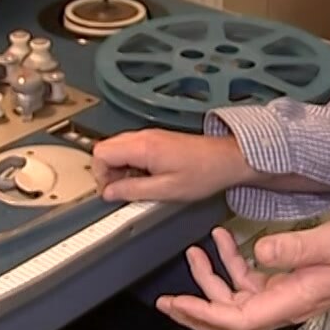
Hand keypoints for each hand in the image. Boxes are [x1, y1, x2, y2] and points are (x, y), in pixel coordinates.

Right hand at [91, 128, 258, 202]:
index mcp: (142, 147)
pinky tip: (147, 177)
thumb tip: (109, 193)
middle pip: (106, 148)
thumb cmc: (204, 173)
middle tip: (122, 190)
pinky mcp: (158, 139)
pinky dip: (132, 163)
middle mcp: (143, 136)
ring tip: (137, 185)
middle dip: (108, 171)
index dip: (100, 175)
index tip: (112, 191)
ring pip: (118, 148)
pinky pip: (132, 148)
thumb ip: (133, 190)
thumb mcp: (166, 190)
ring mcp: (150, 136)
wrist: (228, 160)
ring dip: (120, 168)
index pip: (100, 153)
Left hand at [157, 218, 329, 329]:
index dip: (202, 316)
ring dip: (212, 282)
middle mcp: (285, 306)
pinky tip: (227, 244)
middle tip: (166, 299)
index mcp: (291, 301)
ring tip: (196, 252)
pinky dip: (234, 267)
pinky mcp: (291, 285)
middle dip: (196, 311)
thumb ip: (296, 247)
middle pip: (230, 322)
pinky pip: (253, 286)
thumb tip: (259, 252)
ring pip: (238, 302)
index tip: (175, 304)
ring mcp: (287, 298)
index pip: (237, 320)